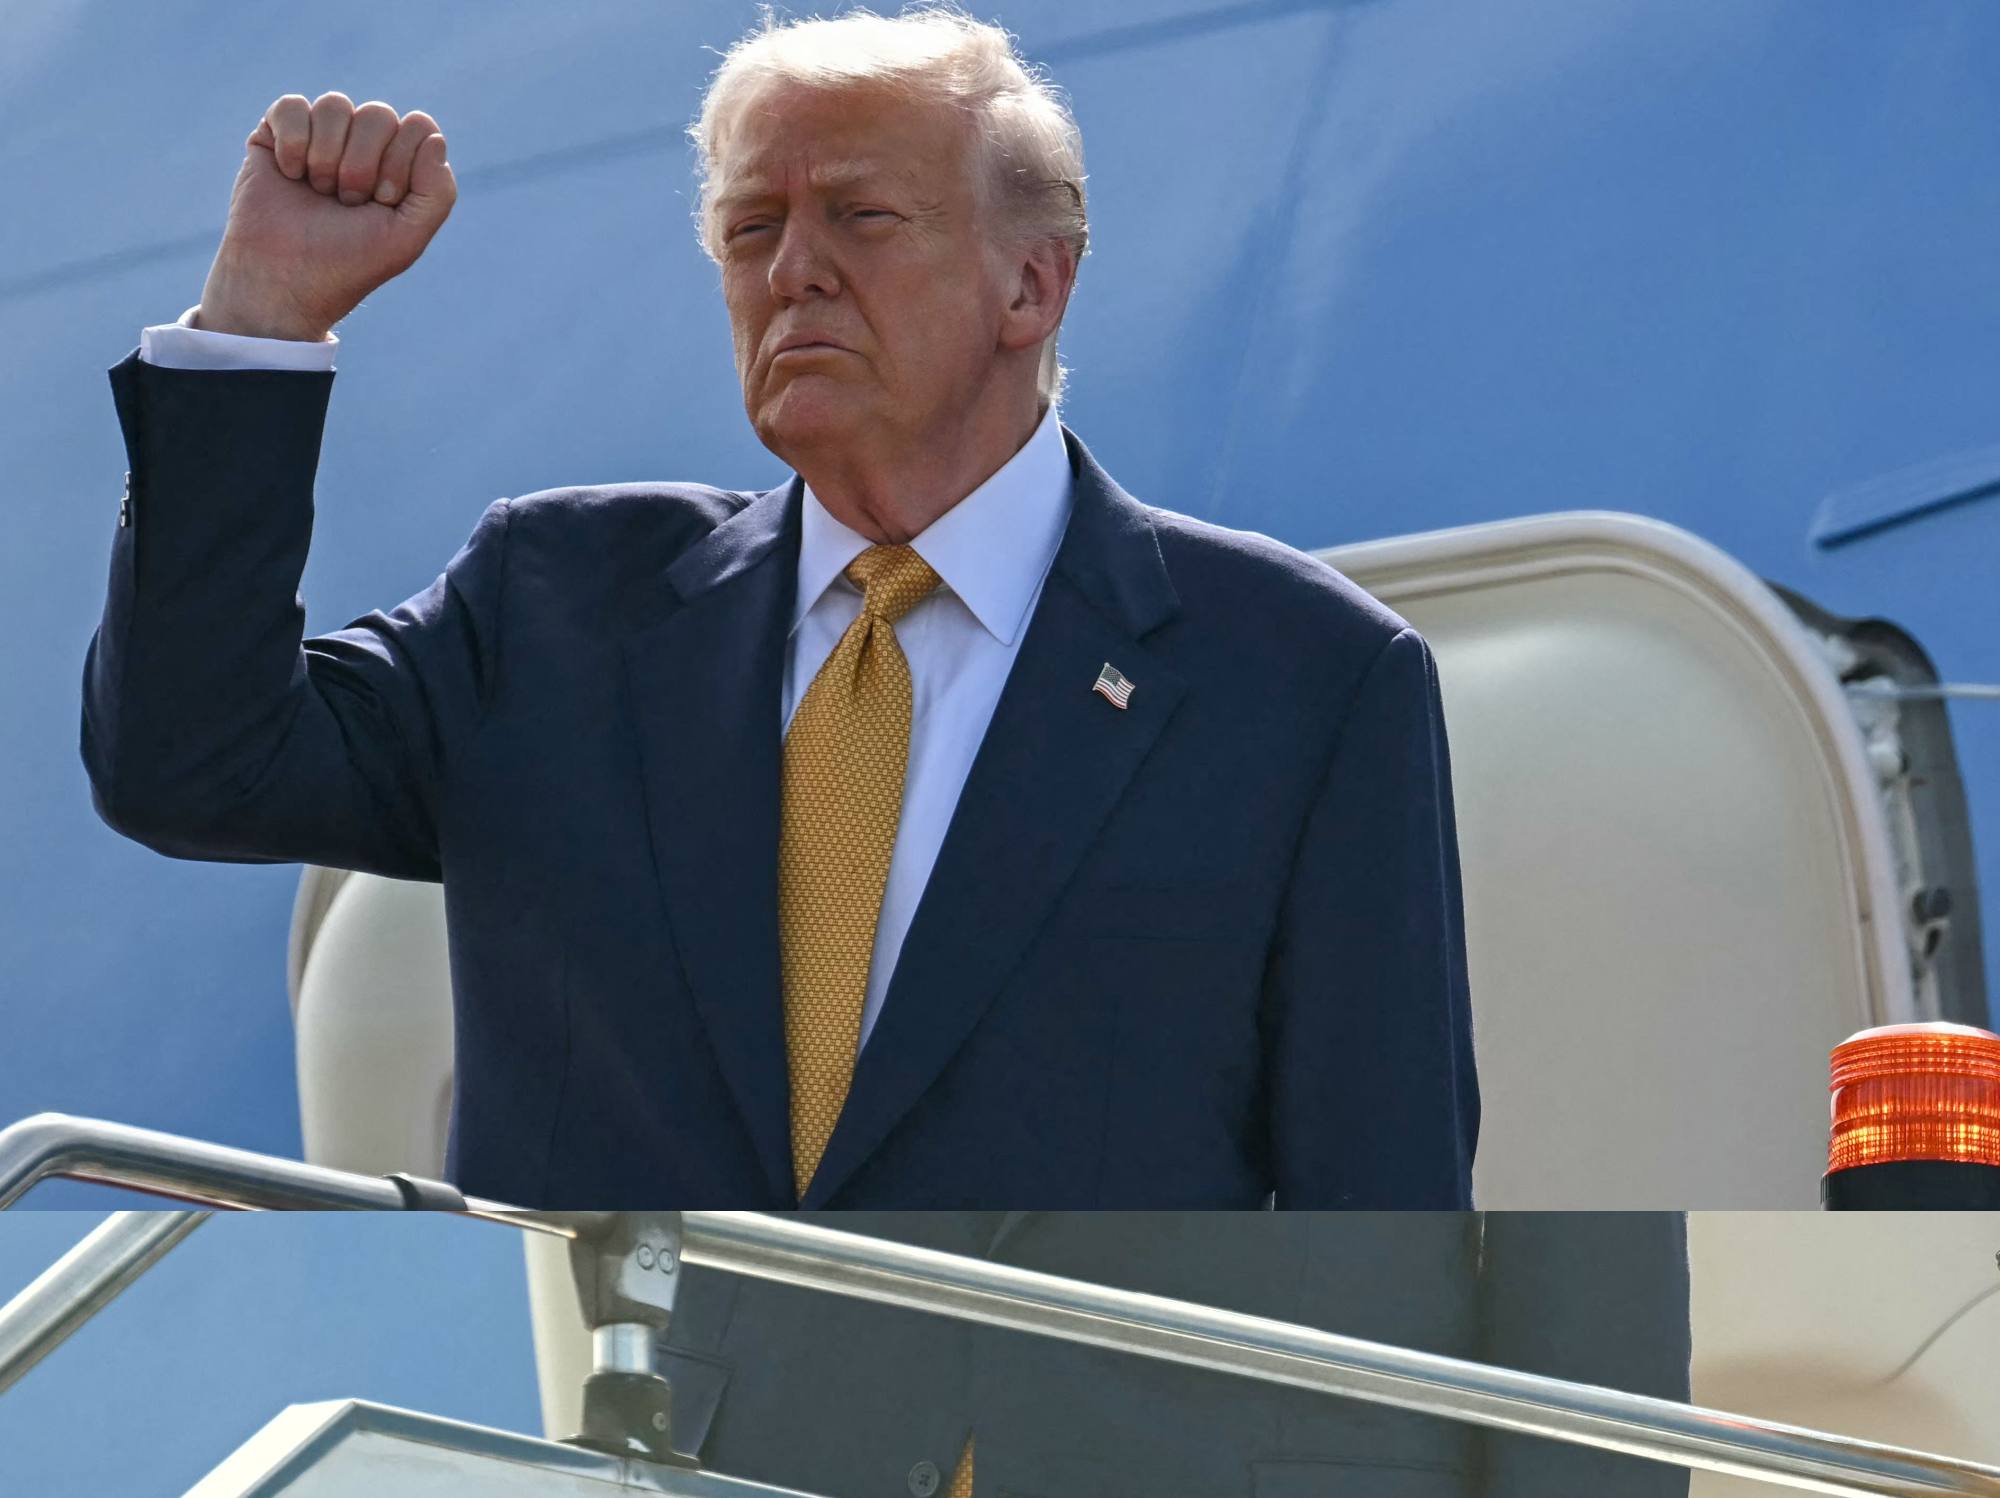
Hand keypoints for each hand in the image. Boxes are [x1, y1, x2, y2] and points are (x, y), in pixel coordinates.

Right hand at [197, 91, 457, 340]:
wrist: (285, 279)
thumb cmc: (349, 262)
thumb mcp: (407, 237)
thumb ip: (437, 192)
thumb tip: (433, 135)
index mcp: (402, 164)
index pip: (419, 128)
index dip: (401, 165)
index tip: (382, 203)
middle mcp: (364, 145)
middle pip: (378, 114)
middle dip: (363, 166)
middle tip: (348, 202)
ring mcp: (322, 136)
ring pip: (336, 105)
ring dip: (327, 157)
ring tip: (319, 193)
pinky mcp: (277, 133)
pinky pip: (293, 106)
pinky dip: (293, 143)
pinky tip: (290, 174)